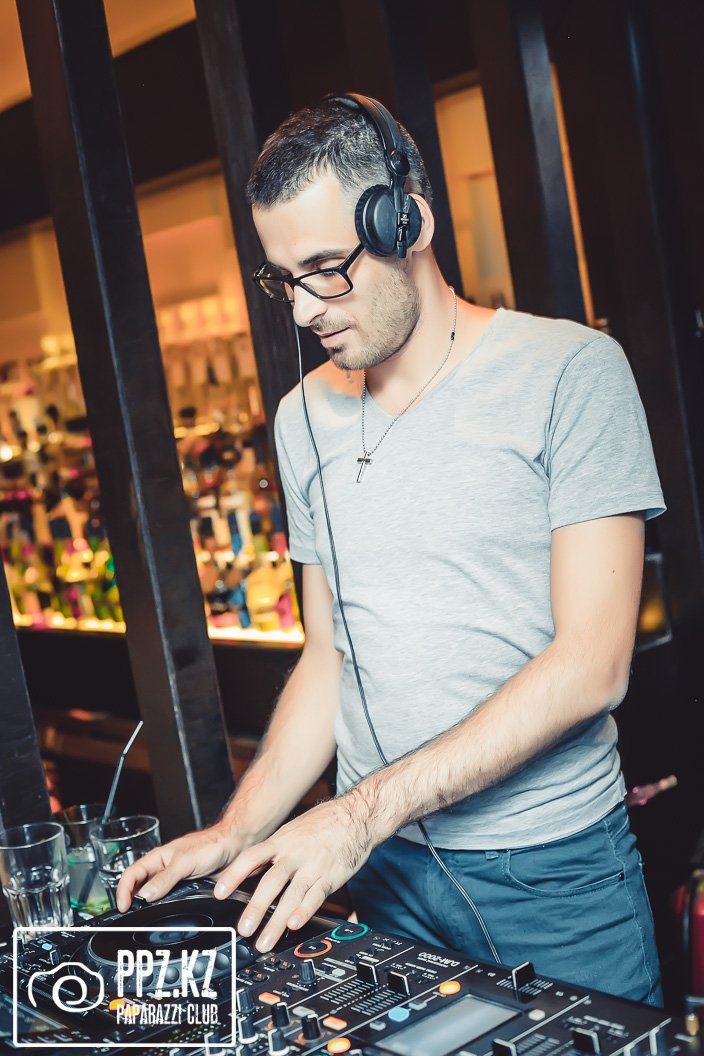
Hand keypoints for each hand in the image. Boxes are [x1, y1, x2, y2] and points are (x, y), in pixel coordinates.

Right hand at [115, 820, 245, 912]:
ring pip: (153, 894)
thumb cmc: (210, 845)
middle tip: (129, 917)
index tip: (123, 907)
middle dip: (131, 900)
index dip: (123, 890)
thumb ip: (165, 879)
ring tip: (142, 920)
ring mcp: (174, 878)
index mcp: (158, 858)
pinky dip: (163, 908)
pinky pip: (169, 900)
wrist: (233, 847)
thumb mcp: (184, 862)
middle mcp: (163, 868)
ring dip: (147, 906)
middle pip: (139, 886)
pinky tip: (164, 916)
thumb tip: (146, 895)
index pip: (132, 874)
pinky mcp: (185, 887)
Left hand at [213, 796, 372, 952]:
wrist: (356, 816)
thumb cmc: (323, 823)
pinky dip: (304, 912)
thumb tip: (247, 870)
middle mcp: (295, 854)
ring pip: (292, 896)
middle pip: (271, 882)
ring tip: (265, 941)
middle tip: (244, 929)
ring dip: (276, 922)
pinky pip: (316, 897)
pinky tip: (295, 925)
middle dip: (255, 908)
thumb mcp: (291, 831)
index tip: (219, 892)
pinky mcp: (331, 878)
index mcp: (282, 841)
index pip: (251, 858)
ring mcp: (313, 867)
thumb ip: (271, 852)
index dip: (233, 874)